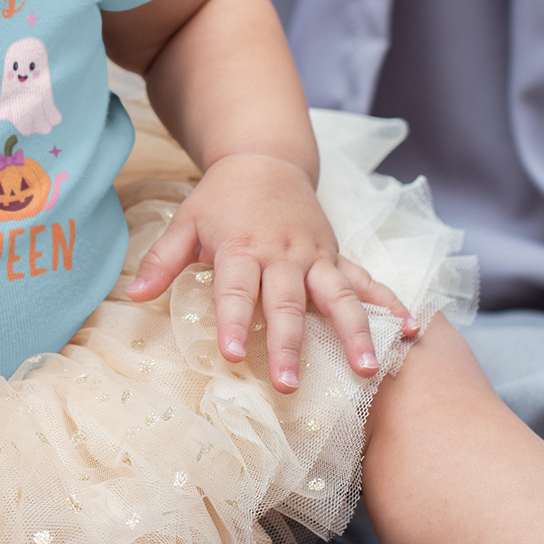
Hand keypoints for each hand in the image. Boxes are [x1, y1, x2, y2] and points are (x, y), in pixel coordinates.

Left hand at [125, 152, 415, 391]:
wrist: (264, 159)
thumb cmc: (221, 199)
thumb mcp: (185, 221)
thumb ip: (162, 260)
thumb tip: (132, 294)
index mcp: (242, 248)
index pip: (237, 290)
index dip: (235, 321)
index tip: (234, 354)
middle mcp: (283, 255)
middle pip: (287, 304)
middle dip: (289, 345)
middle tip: (289, 384)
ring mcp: (315, 257)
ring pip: (339, 297)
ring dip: (354, 333)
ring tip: (367, 369)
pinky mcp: (336, 258)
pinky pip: (367, 282)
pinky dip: (391, 305)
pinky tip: (411, 332)